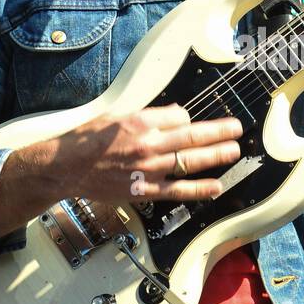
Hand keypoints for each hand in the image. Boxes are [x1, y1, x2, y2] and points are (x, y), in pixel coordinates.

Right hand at [53, 103, 242, 205]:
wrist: (65, 167)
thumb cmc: (87, 139)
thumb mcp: (116, 116)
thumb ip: (147, 115)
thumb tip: (174, 114)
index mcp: (141, 122)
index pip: (179, 116)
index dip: (188, 118)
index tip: (191, 121)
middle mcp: (149, 144)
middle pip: (193, 136)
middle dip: (219, 131)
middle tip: (237, 128)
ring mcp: (149, 168)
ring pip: (190, 161)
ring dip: (216, 155)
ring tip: (234, 150)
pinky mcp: (145, 190)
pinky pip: (178, 190)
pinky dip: (199, 189)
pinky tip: (216, 186)